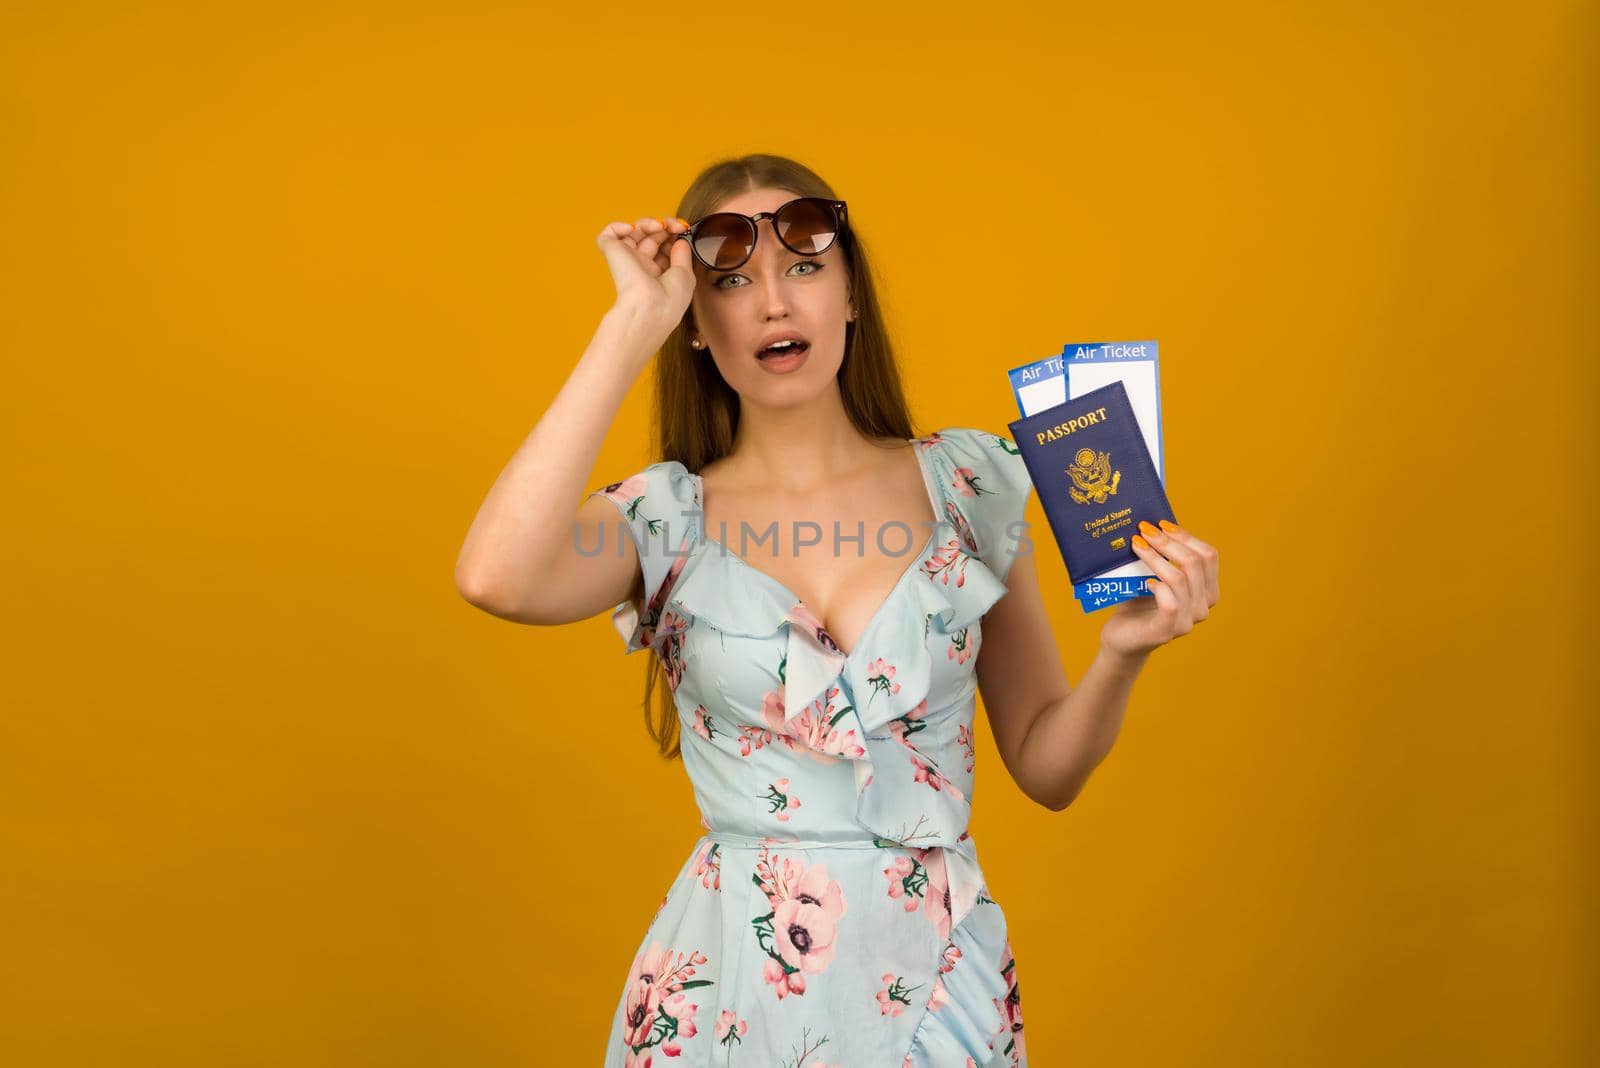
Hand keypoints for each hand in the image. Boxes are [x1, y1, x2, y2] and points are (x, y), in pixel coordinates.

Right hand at [595, 215, 695, 344]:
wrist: (649, 308)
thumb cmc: (669, 299)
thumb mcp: (685, 274)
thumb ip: (682, 254)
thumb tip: (680, 240)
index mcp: (659, 275)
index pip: (664, 248)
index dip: (673, 235)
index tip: (683, 229)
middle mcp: (643, 267)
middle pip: (651, 237)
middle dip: (665, 226)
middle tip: (675, 226)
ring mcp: (627, 260)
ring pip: (633, 233)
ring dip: (648, 223)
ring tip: (657, 226)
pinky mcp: (613, 254)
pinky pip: (609, 234)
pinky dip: (619, 226)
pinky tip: (631, 229)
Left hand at [1098, 520, 1219, 658]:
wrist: (1121, 636)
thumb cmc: (1139, 602)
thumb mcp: (1154, 574)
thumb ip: (1163, 556)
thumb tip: (1154, 524)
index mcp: (1207, 590)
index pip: (1208, 556)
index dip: (1186, 536)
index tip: (1161, 524)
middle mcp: (1203, 607)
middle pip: (1195, 563)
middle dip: (1167, 542)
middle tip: (1144, 530)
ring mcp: (1187, 621)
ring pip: (1179, 579)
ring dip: (1155, 557)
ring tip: (1136, 545)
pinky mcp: (1166, 631)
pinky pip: (1171, 604)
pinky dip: (1158, 587)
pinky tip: (1146, 581)